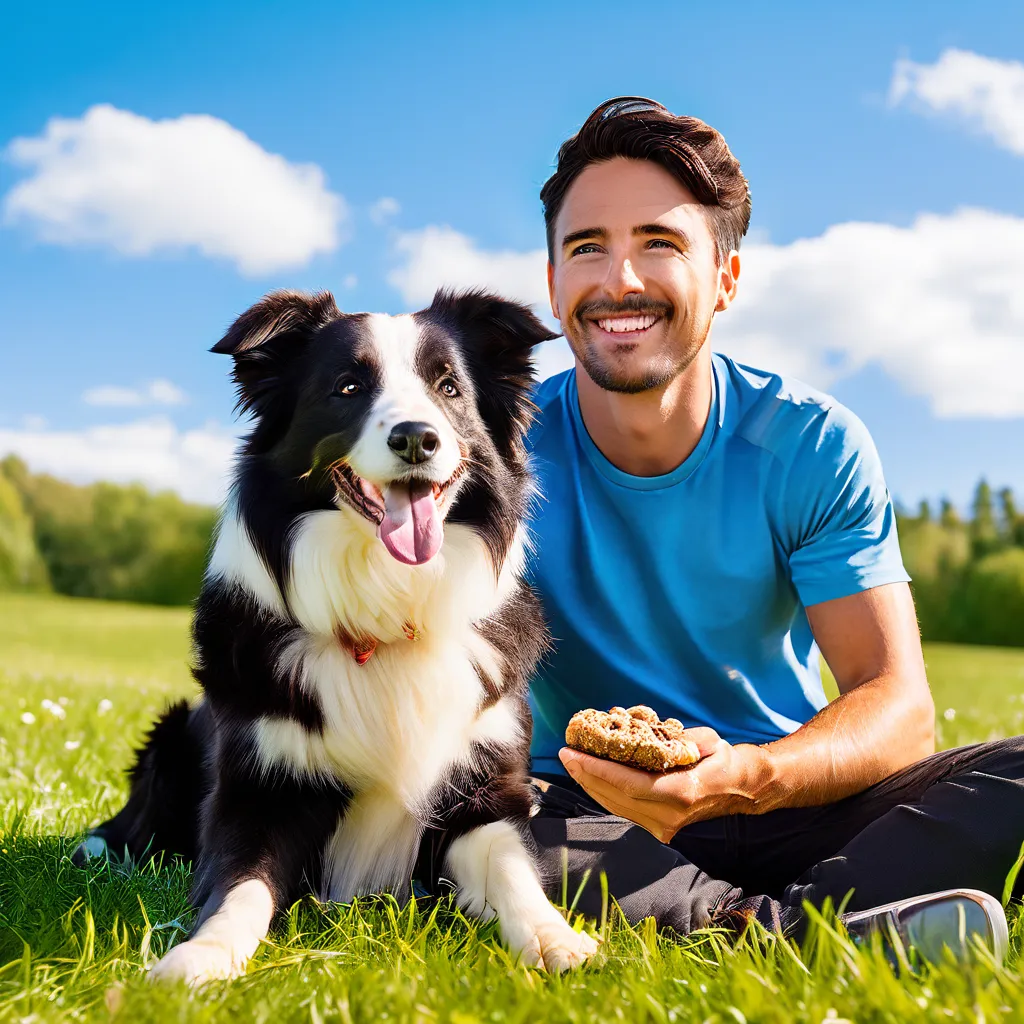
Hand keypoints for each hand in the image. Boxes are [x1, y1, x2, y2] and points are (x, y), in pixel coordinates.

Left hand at [558, 728, 772, 843]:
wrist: (742, 790)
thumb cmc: (724, 760)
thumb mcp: (709, 741)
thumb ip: (681, 739)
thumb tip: (651, 733)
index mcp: (682, 793)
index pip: (629, 784)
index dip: (597, 770)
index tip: (574, 754)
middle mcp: (669, 816)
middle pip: (616, 797)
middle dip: (587, 775)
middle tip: (565, 753)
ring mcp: (664, 827)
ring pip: (617, 807)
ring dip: (591, 785)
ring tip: (572, 763)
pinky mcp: (659, 829)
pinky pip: (624, 810)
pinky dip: (604, 793)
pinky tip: (591, 777)